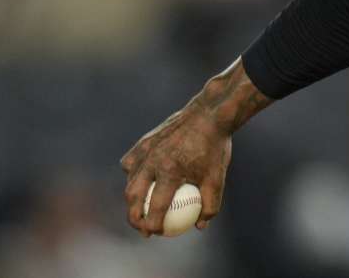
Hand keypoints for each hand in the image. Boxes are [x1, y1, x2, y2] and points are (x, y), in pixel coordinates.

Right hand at [119, 58, 269, 235]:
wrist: (209, 115)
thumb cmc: (215, 148)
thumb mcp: (218, 178)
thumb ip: (210, 205)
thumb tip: (199, 226)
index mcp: (171, 171)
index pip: (155, 207)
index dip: (152, 225)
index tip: (155, 233)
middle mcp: (153, 160)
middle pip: (133, 196)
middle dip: (134, 217)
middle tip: (142, 228)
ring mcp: (145, 150)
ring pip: (130, 179)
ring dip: (132, 197)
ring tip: (140, 209)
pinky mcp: (143, 142)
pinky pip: (131, 162)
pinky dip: (133, 174)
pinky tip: (141, 182)